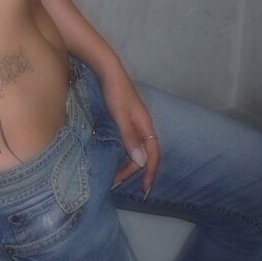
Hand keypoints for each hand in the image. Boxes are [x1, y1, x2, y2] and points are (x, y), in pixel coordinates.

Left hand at [100, 71, 159, 197]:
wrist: (108, 70)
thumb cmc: (115, 92)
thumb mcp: (120, 116)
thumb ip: (130, 137)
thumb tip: (141, 162)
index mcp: (146, 126)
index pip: (153, 155)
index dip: (150, 173)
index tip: (145, 190)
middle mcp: (144, 126)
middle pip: (144, 155)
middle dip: (133, 172)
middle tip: (117, 183)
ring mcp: (136, 123)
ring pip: (137, 150)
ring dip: (128, 164)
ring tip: (115, 175)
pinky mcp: (127, 120)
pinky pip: (131, 143)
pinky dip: (125, 154)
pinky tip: (116, 158)